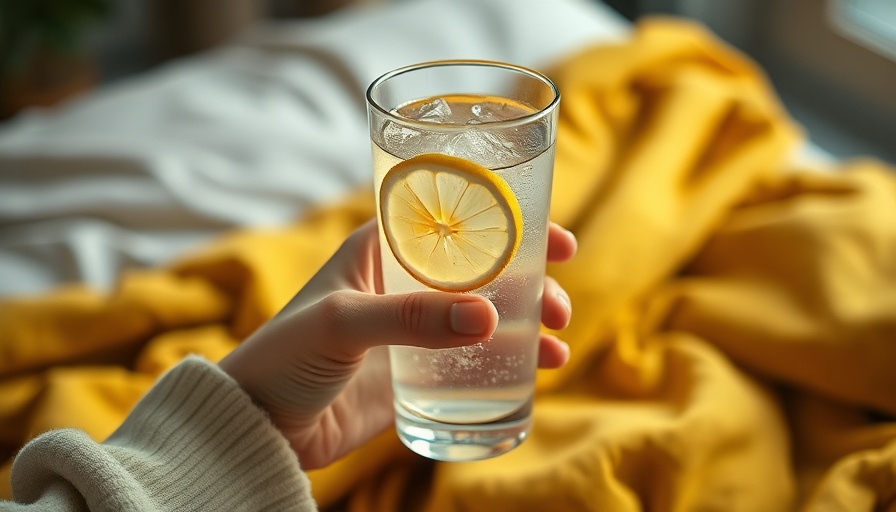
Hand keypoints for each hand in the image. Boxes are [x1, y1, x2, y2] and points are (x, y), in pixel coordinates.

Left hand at [219, 220, 576, 468]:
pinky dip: (514, 360)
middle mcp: (406, 282)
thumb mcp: (342, 323)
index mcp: (383, 249)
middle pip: (486, 269)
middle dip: (530, 281)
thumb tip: (489, 319)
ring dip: (529, 322)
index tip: (554, 238)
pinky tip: (542, 370)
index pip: (456, 221)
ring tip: (556, 344)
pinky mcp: (420, 371)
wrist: (260, 424)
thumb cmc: (284, 356)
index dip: (509, 223)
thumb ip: (409, 318)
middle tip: (557, 305)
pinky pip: (477, 359)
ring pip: (489, 314)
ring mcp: (416, 328)